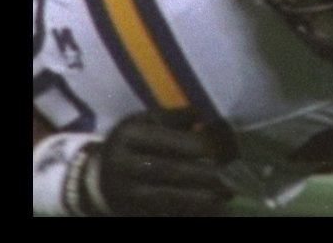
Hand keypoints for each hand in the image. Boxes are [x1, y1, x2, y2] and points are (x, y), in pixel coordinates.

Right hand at [79, 109, 236, 216]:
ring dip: (200, 199)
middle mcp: (122, 165)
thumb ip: (179, 119)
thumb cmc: (135, 142)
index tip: (225, 149)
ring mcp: (123, 193)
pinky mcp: (128, 212)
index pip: (168, 141)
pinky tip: (210, 210)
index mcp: (128, 136)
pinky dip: (187, 213)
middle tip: (233, 176)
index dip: (199, 146)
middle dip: (205, 175)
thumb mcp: (149, 121)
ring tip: (227, 196)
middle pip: (169, 171)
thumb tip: (212, 121)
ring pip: (166, 198)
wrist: (98, 175)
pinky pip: (160, 214)